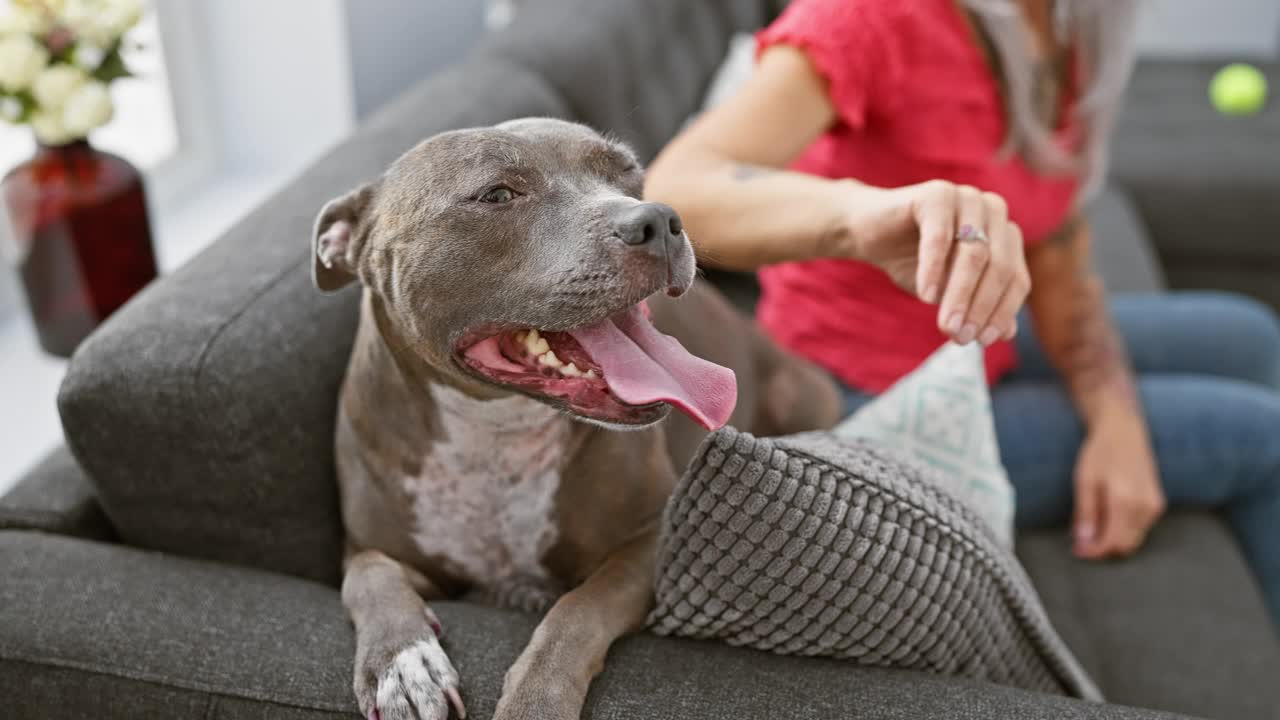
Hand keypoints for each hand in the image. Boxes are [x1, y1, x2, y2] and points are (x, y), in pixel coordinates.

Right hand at [842, 180, 1030, 345]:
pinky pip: (940, 238)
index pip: (1015, 278)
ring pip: (974, 254)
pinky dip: (934, 270)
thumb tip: (1008, 333)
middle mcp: (993, 210)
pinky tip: (926, 296)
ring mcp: (967, 197)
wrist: (868, 232)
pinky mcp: (936, 193)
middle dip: (980, 307)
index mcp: (1005, 233)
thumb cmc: (913, 261)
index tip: (983, 340)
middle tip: (960, 337)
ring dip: (960, 295)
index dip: (1002, 312)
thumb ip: (978, 306)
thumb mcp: (948, 291)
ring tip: (946, 326)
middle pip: (998, 267)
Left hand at [1072, 404, 1165, 558]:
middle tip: (1081, 543)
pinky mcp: (1158, 504)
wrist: (1124, 431)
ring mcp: (1155, 506)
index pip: (1112, 542)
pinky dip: (1124, 530)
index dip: (1094, 552)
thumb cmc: (1100, 453)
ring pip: (1134, 540)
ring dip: (1113, 540)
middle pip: (1125, 546)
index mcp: (1125, 500)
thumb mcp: (1084, 481)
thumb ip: (1085, 513)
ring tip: (1092, 528)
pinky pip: (1140, 528)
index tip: (1078, 551)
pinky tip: (1107, 518)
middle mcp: (1145, 506)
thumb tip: (1083, 541)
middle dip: (1103, 549)